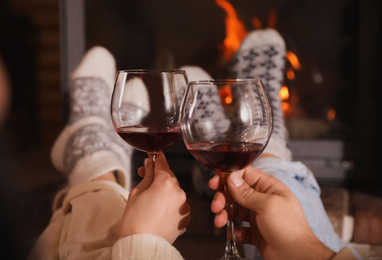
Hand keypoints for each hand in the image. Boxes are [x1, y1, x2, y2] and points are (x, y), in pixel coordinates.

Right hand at [119, 153, 190, 243]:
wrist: (141, 245)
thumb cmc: (134, 221)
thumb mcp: (136, 193)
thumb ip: (146, 176)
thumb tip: (150, 164)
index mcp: (165, 183)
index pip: (162, 164)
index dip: (156, 159)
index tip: (153, 156)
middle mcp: (179, 193)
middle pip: (169, 177)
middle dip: (158, 176)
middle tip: (145, 177)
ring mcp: (184, 206)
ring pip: (175, 191)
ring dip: (165, 191)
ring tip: (151, 199)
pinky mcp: (185, 218)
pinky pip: (178, 204)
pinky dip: (171, 204)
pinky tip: (159, 210)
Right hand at [209, 167, 334, 259]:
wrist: (296, 257)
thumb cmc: (289, 228)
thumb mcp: (266, 205)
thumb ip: (246, 192)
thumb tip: (231, 178)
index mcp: (268, 188)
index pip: (245, 174)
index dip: (229, 177)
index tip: (216, 183)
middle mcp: (262, 200)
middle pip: (236, 192)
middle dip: (223, 198)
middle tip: (216, 206)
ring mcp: (258, 216)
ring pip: (235, 210)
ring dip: (225, 214)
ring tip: (220, 222)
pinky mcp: (256, 232)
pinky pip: (239, 228)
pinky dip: (235, 231)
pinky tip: (239, 234)